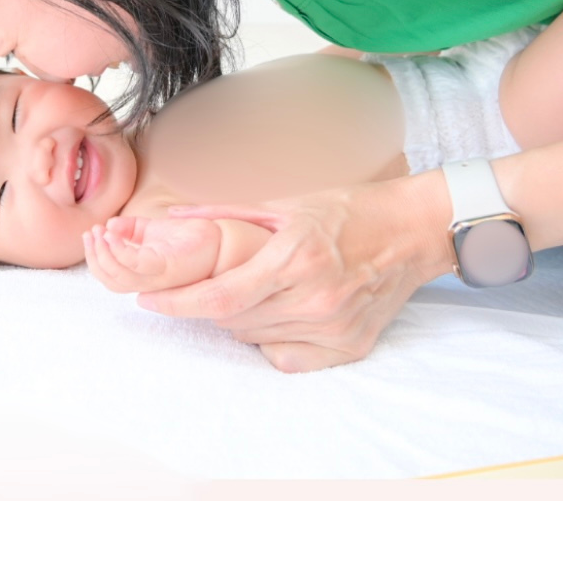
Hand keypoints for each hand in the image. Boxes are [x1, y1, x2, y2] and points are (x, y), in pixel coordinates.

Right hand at [83, 215, 223, 293]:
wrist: (220, 237)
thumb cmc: (189, 236)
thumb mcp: (153, 229)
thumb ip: (131, 229)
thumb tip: (108, 225)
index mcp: (145, 276)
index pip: (112, 278)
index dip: (96, 260)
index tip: (88, 235)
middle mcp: (151, 282)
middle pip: (113, 281)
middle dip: (95, 258)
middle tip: (90, 234)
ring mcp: (160, 277)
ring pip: (121, 278)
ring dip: (103, 255)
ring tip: (99, 233)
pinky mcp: (169, 266)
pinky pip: (137, 265)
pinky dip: (119, 252)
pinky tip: (111, 235)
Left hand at [133, 172, 451, 372]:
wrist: (414, 231)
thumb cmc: (348, 210)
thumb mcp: (285, 204)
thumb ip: (225, 214)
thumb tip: (173, 219)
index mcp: (296, 258)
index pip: (220, 295)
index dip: (177, 303)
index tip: (147, 301)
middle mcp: (315, 299)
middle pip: (233, 320)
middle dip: (203, 305)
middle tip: (199, 285)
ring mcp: (334, 327)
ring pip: (256, 338)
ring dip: (236, 320)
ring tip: (246, 292)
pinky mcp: (350, 347)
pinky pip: (288, 358)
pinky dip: (269, 340)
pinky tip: (273, 316)